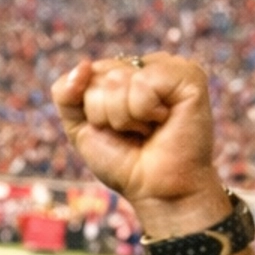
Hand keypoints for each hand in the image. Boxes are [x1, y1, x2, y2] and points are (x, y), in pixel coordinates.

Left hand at [53, 53, 222, 232]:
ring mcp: (170, 67)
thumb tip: (84, 64)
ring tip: (149, 130)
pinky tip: (163, 121)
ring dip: (125, 117)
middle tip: (135, 133)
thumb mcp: (80, 127)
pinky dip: (144, 111)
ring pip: (117, 80)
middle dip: (107, 114)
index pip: (88, 73)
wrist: (155, 190)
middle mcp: (148, 66)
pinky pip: (143, 83)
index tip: (117, 130)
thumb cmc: (124, 162)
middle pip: (99, 76)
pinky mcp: (189, 76)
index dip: (93, 110)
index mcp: (126, 72)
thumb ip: (65, 93)